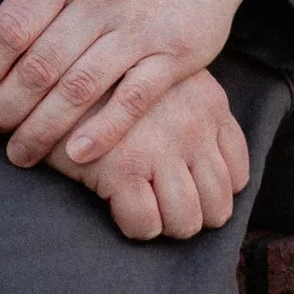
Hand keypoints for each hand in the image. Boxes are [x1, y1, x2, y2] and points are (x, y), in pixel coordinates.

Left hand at [0, 0, 255, 170]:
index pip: (13, 25)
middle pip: (40, 65)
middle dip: (6, 105)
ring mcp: (141, 28)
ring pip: (80, 89)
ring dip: (42, 128)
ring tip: (19, 152)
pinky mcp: (175, 54)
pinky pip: (133, 100)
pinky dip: (104, 130)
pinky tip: (75, 154)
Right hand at [69, 70, 250, 241]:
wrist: (56, 67)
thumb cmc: (111, 78)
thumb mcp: (166, 78)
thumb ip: (191, 110)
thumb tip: (202, 160)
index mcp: (210, 104)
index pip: (237, 173)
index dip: (212, 192)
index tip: (188, 191)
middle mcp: (193, 128)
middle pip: (217, 205)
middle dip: (193, 215)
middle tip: (165, 209)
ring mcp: (160, 150)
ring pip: (186, 221)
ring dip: (165, 225)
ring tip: (144, 210)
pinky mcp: (121, 168)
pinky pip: (145, 224)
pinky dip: (134, 225)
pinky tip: (118, 206)